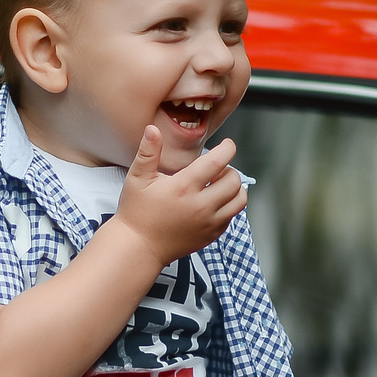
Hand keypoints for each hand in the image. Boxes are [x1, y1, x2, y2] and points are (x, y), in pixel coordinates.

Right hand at [104, 127, 244, 264]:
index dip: (227, 148)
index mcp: (184, 187)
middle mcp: (201, 206)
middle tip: (216, 168)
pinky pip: (232, 217)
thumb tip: (152, 129)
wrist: (138, 247)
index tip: (226, 145)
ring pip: (240, 200)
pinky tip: (213, 202)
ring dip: (235, 188)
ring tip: (219, 184)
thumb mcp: (137, 178)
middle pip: (234, 180)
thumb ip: (148, 152)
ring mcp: (208, 223)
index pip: (218, 161)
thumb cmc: (136, 212)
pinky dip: (229, 206)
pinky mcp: (211, 235)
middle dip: (229, 168)